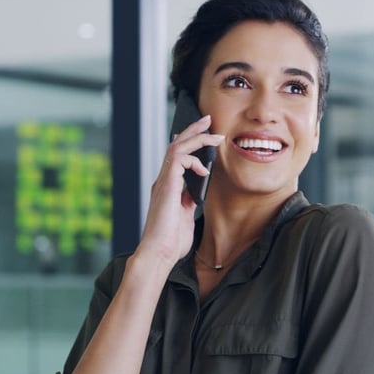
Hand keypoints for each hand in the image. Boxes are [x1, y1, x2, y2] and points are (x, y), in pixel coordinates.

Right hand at [135, 114, 223, 266]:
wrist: (159, 253)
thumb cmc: (171, 242)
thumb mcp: (185, 217)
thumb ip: (188, 203)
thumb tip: (195, 195)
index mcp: (168, 188)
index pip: (177, 157)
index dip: (190, 143)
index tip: (205, 136)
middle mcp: (163, 181)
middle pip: (176, 145)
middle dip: (194, 130)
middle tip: (208, 120)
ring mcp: (163, 181)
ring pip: (177, 147)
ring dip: (197, 137)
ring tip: (214, 135)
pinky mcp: (167, 185)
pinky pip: (179, 159)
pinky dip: (194, 160)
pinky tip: (204, 170)